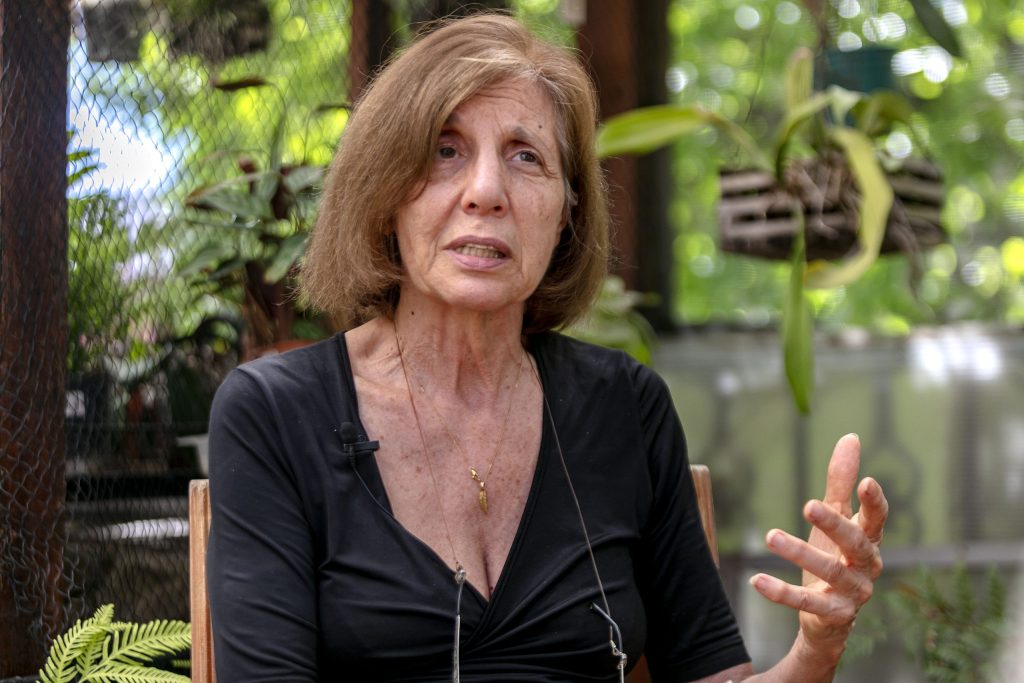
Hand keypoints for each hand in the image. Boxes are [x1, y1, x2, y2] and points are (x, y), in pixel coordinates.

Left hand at [749, 434, 888, 659]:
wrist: (830, 616)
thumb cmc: (835, 556)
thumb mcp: (836, 518)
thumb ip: (841, 482)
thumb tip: (851, 438)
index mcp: (869, 540)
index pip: (877, 519)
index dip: (874, 502)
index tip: (867, 481)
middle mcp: (866, 566)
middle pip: (853, 542)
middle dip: (833, 524)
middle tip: (808, 505)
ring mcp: (852, 593)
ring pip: (828, 571)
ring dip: (799, 553)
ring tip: (771, 535)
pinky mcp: (833, 614)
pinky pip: (805, 602)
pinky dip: (780, 592)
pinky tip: (757, 580)